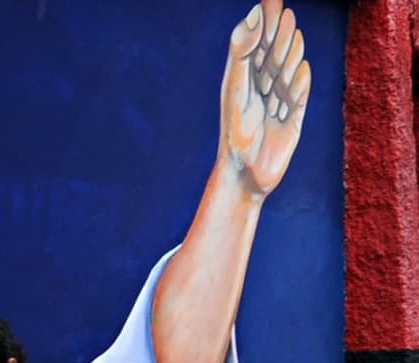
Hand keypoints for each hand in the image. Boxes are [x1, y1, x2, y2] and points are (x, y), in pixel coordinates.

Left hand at [219, 0, 311, 199]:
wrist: (243, 173)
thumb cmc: (234, 132)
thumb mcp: (235, 88)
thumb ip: (241, 53)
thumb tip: (253, 16)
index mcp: (245, 80)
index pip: (257, 45)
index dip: (265, 23)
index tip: (271, 1)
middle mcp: (264, 89)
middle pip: (274, 55)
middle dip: (278, 35)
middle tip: (282, 13)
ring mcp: (280, 103)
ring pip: (288, 73)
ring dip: (290, 55)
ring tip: (291, 35)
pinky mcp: (293, 120)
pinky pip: (299, 97)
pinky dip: (300, 83)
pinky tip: (302, 69)